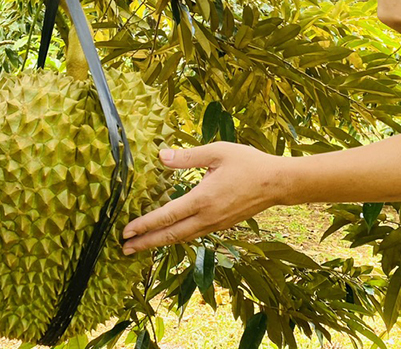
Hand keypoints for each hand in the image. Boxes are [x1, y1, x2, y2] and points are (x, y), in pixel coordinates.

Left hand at [121, 142, 286, 253]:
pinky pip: (194, 235)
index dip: (144, 225)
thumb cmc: (248, 163)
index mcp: (203, 198)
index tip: (126, 231)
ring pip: (182, 238)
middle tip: (123, 249)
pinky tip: (169, 237)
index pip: (166, 216)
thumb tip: (161, 156)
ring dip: (159, 243)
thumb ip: (188, 156)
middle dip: (145, 243)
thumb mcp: (218, 152)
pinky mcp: (222, 225)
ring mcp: (216, 224)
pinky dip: (177, 239)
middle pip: (170, 235)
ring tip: (140, 247)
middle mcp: (207, 217)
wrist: (277, 183)